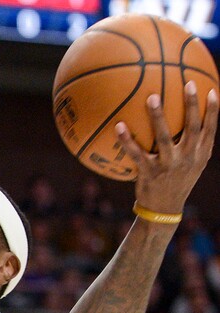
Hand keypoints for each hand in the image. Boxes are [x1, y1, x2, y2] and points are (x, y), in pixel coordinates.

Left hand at [116, 82, 217, 213]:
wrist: (164, 211)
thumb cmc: (177, 182)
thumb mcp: (192, 166)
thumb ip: (193, 145)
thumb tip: (192, 117)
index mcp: (199, 156)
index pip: (210, 130)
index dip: (213, 111)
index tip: (210, 90)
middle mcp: (187, 159)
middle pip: (192, 128)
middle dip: (192, 105)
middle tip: (188, 83)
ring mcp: (168, 166)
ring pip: (164, 137)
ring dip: (158, 116)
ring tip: (152, 97)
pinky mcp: (149, 174)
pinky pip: (137, 154)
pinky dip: (127, 140)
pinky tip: (119, 126)